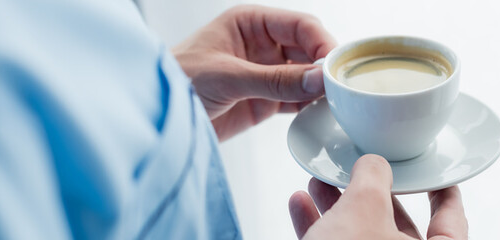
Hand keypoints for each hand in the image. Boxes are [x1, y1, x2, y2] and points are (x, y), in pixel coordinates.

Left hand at [172, 5, 335, 140]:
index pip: (299, 25)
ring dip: (320, 89)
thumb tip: (317, 79)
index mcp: (250, 23)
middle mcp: (262, 45)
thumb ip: (274, 80)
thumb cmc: (177, 81)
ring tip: (336, 103)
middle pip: (309, 49)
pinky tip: (320, 114)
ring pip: (306, 76)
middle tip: (340, 87)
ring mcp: (266, 74)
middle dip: (324, 67)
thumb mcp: (227, 77)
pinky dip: (310, 107)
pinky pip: (297, 101)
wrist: (159, 119)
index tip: (335, 65)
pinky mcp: (265, 101)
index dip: (322, 42)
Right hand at [288, 154, 468, 239]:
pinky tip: (301, 205)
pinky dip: (319, 229)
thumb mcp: (363, 210)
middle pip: (397, 228)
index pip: (451, 221)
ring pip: (360, 238)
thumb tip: (373, 166)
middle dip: (370, 194)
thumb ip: (373, 179)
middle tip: (360, 171)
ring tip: (320, 183)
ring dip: (337, 208)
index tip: (434, 176)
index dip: (442, 192)